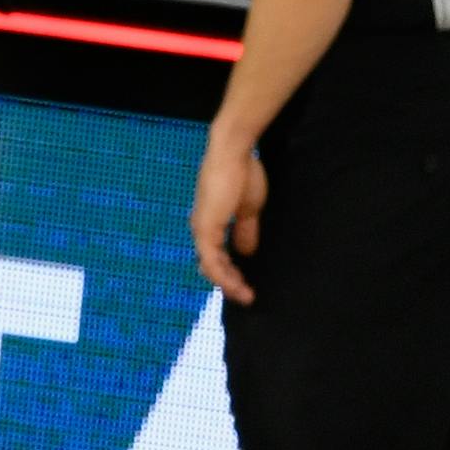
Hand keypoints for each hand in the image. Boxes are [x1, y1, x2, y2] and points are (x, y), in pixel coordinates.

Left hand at [190, 130, 267, 306]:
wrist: (233, 154)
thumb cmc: (242, 174)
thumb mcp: (247, 209)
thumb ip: (245, 230)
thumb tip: (246, 251)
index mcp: (210, 223)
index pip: (215, 255)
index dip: (229, 272)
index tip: (246, 284)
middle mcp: (202, 228)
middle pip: (210, 264)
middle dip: (228, 282)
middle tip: (246, 295)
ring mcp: (202, 228)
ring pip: (210, 266)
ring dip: (228, 284)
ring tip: (246, 295)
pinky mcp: (205, 228)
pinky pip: (211, 260)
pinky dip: (224, 275)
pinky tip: (237, 286)